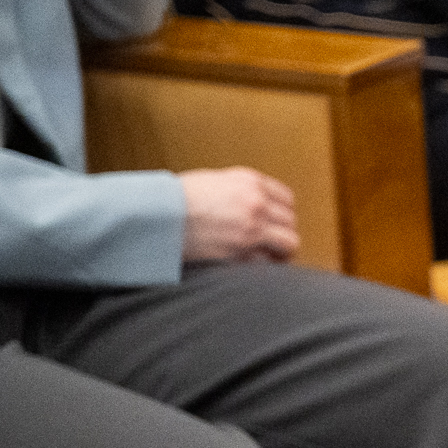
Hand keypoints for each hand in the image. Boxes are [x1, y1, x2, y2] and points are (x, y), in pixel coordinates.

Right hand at [178, 167, 296, 262]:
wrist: (157, 215)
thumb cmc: (176, 198)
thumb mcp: (213, 181)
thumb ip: (240, 190)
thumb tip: (257, 204)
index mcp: (250, 182)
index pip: (287, 199)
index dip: (282, 212)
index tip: (276, 221)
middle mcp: (256, 203)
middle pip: (290, 222)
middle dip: (282, 232)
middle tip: (271, 241)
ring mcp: (251, 229)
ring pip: (289, 244)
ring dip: (280, 251)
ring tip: (269, 255)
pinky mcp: (242, 252)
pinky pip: (268, 263)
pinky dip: (264, 266)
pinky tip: (254, 265)